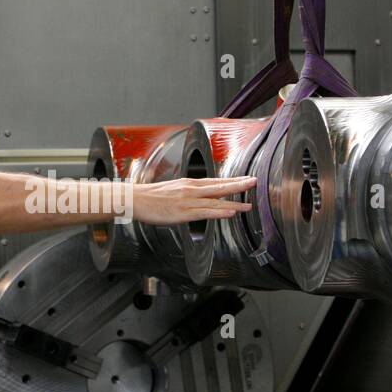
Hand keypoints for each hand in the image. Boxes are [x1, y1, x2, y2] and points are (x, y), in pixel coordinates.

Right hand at [129, 176, 256, 225]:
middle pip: (220, 187)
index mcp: (190, 184)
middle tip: (255, 182)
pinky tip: (230, 213)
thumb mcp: (173, 190)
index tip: (247, 179)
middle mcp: (192, 190)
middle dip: (239, 185)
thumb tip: (198, 196)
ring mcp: (188, 201)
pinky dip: (219, 212)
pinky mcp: (183, 212)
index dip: (233, 180)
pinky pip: (205, 212)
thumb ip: (188, 193)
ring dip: (234, 202)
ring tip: (249, 205)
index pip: (216, 181)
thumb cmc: (151, 197)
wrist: (135, 199)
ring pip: (215, 201)